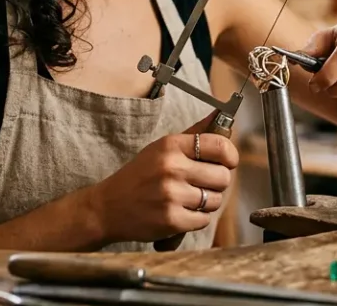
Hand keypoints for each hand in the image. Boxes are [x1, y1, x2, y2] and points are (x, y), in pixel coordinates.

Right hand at [88, 112, 237, 244]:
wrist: (106, 207)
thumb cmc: (139, 176)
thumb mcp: (161, 149)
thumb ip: (193, 134)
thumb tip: (220, 116)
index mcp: (171, 145)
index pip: (220, 146)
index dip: (230, 156)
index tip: (227, 162)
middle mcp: (172, 167)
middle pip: (223, 177)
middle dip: (217, 183)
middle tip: (202, 185)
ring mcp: (171, 195)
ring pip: (216, 200)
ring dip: (206, 203)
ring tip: (188, 199)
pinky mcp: (171, 220)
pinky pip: (203, 220)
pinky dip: (196, 219)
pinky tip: (181, 213)